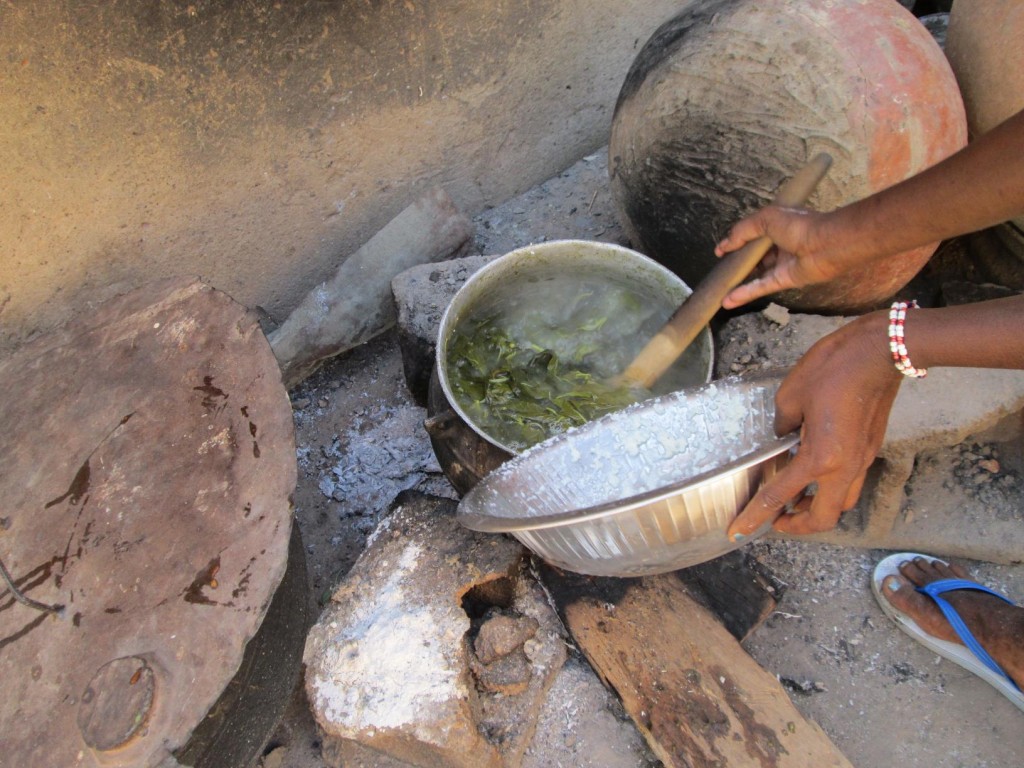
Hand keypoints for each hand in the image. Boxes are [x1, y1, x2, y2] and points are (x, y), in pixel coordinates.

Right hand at [714, 205, 837, 308]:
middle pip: (753, 256)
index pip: (751, 234)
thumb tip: (724, 245)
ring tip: (720, 289)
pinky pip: (761, 287)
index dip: (736, 241)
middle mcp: (778, 245)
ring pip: (756, 274)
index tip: (720, 251)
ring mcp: (781, 264)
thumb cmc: (799, 226)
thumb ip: (743, 230)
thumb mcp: (766, 218)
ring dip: (738, 281)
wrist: (826, 244)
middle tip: (720, 271)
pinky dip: (745, 293)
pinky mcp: (785, 280)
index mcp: (776, 226)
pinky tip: (729, 300)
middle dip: (737, 263)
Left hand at [726, 312, 902, 538]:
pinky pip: (850, 482)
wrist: (881, 351)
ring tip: (794, 500)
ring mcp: (863, 459)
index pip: (780, 497)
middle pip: (823, 518)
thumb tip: (784, 438)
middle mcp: (846, 467)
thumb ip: (782, 427)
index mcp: (820, 458)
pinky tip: (814, 473)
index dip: (755, 517)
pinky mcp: (871, 448)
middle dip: (797, 525)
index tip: (738, 531)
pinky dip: (830, 488)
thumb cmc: (833, 369)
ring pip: (841, 503)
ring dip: (817, 508)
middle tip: (775, 520)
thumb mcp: (790, 397)